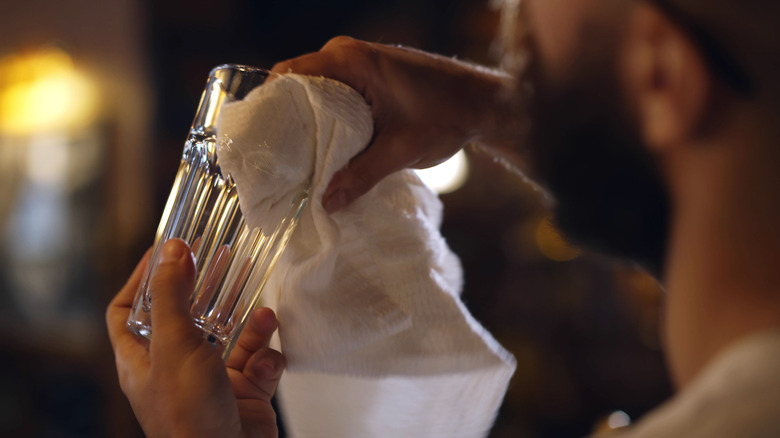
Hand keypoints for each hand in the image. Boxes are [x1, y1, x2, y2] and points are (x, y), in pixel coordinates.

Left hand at [106, 239, 284, 437]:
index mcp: (142, 360)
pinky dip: (267, 357)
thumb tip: (172, 250)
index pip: (128, 311)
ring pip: (231, 337)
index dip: (141, 279)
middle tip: (221, 260)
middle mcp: (174, 369)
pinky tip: (268, 360)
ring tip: (263, 312)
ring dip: (249, 323)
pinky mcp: (245, 393)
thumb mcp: (173, 345)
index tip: (163, 252)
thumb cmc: (187, 414)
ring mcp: (211, 382)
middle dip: (206, 290)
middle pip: (186, 316)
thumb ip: (172, 295)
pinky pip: (259, 363)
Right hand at [272, 36, 522, 212]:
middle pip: (298, 84)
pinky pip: (336, 94)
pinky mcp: (371, 76)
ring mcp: (359, 63)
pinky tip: (326, 149)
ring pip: (317, 91)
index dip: (269, 105)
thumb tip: (327, 202)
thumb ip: (362, 175)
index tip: (259, 139)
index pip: (287, 74)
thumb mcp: (401, 150)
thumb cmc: (447, 115)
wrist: (485, 101)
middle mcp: (347, 54)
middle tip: (276, 158)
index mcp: (348, 60)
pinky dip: (328, 119)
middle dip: (287, 119)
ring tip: (296, 159)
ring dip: (308, 122)